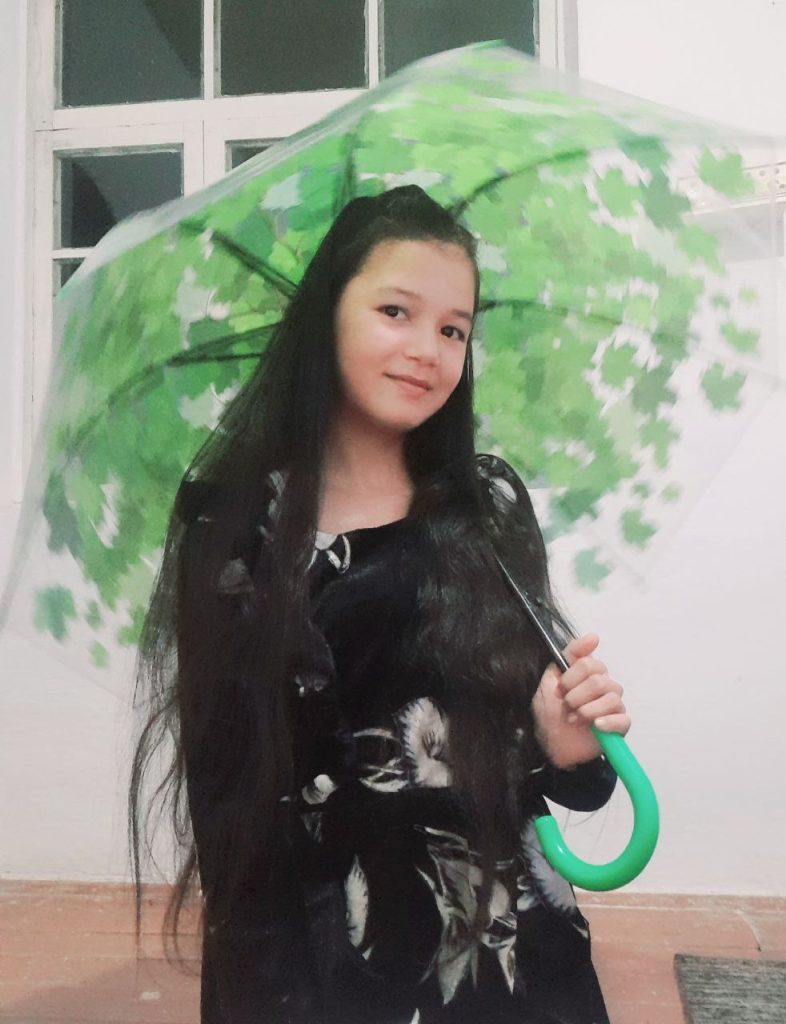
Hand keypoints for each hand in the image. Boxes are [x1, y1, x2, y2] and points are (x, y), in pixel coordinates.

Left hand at [531, 633, 630, 769]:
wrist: (551, 744)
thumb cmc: (550, 712)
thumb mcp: (550, 680)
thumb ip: (569, 656)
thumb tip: (594, 636)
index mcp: (588, 674)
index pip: (589, 663)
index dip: (571, 677)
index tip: (560, 687)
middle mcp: (605, 686)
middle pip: (599, 680)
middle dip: (576, 695)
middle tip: (566, 706)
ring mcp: (614, 706)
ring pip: (611, 698)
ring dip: (586, 710)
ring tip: (574, 719)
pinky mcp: (620, 726)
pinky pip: (622, 718)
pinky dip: (607, 722)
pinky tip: (595, 726)